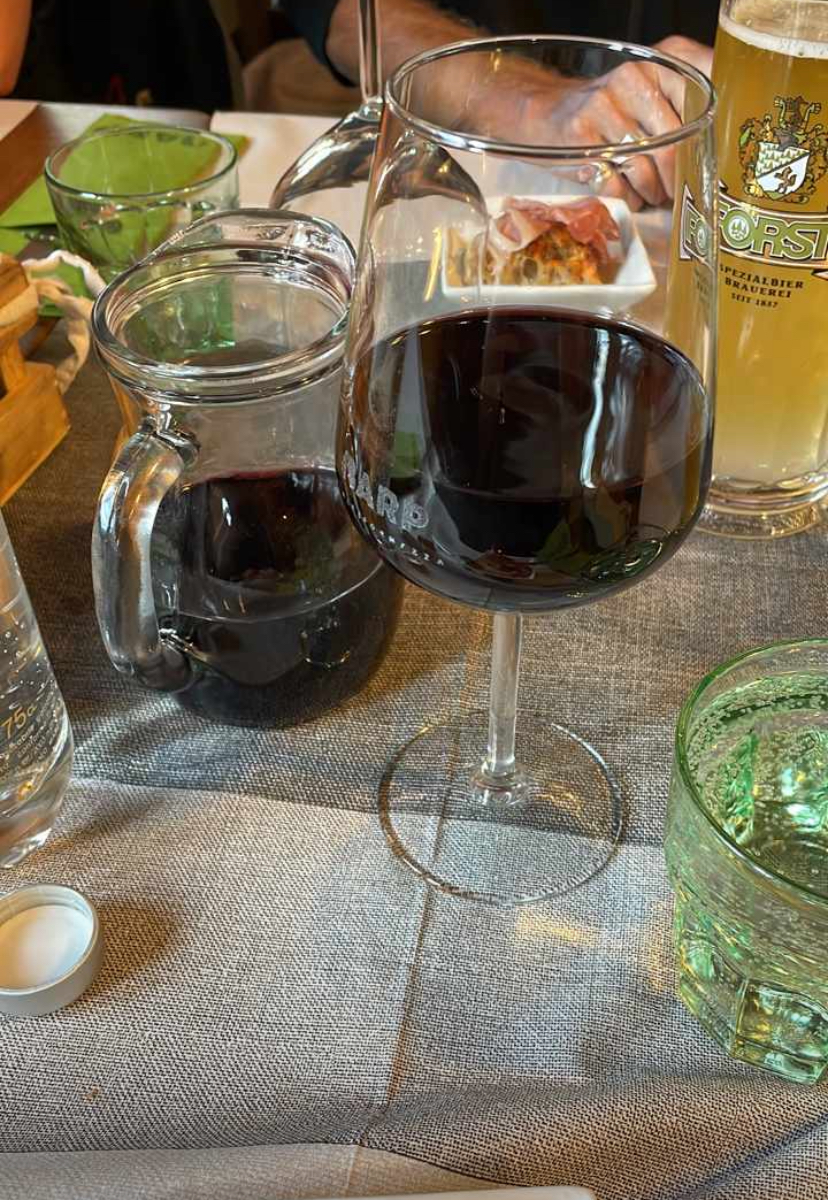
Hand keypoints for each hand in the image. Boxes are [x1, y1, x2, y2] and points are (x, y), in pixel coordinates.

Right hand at [473, 36, 713, 209]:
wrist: (547, 111)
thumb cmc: (609, 111)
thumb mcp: (648, 90)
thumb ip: (686, 101)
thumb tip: (728, 134)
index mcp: (657, 65)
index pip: (701, 102)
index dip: (708, 140)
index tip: (708, 162)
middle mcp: (632, 81)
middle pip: (673, 145)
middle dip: (678, 178)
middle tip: (678, 192)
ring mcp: (603, 109)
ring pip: (644, 168)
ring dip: (653, 192)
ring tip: (653, 195)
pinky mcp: (580, 138)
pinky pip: (615, 183)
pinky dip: (627, 199)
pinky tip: (628, 195)